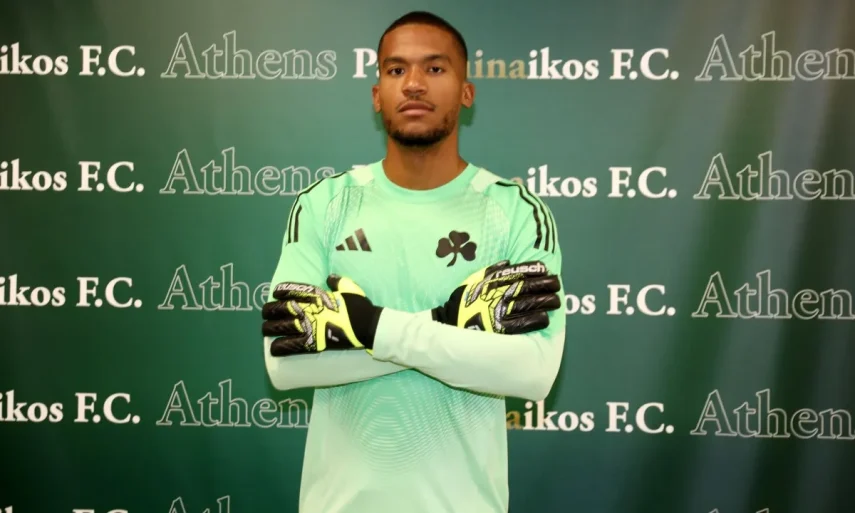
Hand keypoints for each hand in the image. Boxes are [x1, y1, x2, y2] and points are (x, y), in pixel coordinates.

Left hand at [261, 275, 382, 355]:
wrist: (369, 326)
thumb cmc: (361, 307)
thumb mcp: (351, 288)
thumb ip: (339, 282)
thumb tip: (330, 277)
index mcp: (318, 296)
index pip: (294, 291)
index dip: (282, 291)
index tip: (275, 293)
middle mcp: (311, 309)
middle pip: (283, 308)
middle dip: (270, 310)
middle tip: (265, 313)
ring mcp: (312, 326)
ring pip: (284, 326)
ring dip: (271, 328)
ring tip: (264, 329)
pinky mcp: (316, 342)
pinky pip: (294, 345)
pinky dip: (282, 347)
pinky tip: (272, 349)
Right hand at [431, 260, 560, 333]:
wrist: (446, 326)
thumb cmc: (462, 304)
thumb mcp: (471, 282)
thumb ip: (490, 272)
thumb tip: (508, 262)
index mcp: (490, 282)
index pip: (515, 272)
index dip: (531, 269)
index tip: (544, 268)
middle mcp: (495, 295)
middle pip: (525, 287)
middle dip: (543, 285)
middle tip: (556, 284)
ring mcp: (498, 312)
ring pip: (527, 305)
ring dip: (544, 302)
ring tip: (556, 300)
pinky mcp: (499, 330)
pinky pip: (521, 324)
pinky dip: (534, 320)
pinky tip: (545, 318)